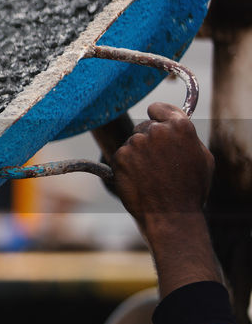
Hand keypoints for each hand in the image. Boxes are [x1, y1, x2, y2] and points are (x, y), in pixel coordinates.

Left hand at [110, 102, 220, 297]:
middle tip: (158, 162)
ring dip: (138, 154)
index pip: (158, 108)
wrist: (170, 214)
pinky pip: (121, 155)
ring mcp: (137, 143)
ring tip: (151, 175)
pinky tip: (139, 179)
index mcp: (180, 127)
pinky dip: (126, 165)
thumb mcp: (202, 158)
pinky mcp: (120, 156)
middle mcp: (157, 131)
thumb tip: (176, 123)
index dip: (156, 115)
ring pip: (133, 142)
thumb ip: (187, 136)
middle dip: (148, 140)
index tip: (153, 118)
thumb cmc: (190, 189)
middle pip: (145, 127)